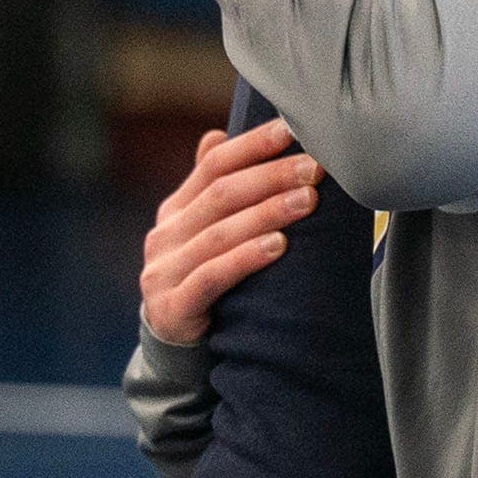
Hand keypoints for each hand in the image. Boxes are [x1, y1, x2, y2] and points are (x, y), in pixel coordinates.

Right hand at [141, 119, 323, 345]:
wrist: (177, 347)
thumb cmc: (205, 280)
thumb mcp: (206, 234)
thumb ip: (211, 189)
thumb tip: (217, 134)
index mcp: (176, 211)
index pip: (213, 166)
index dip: (251, 146)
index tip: (291, 130)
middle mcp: (165, 235)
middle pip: (222, 195)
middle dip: (272, 177)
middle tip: (314, 167)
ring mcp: (164, 271)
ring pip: (221, 234)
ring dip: (268, 213)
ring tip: (308, 200)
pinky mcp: (172, 306)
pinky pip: (213, 276)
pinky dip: (247, 258)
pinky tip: (279, 245)